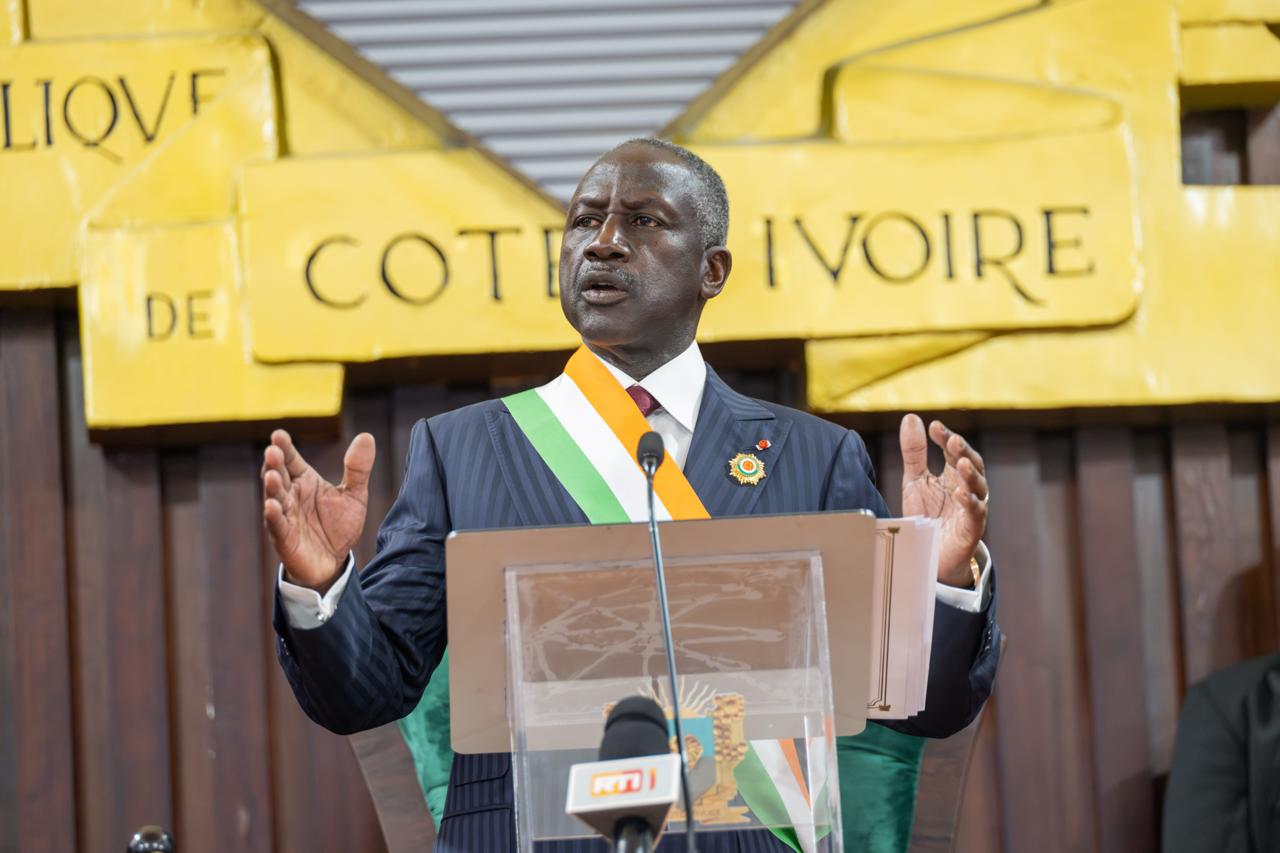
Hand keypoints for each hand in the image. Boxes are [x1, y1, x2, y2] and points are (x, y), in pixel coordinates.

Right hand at [261, 429, 374, 591]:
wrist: (335, 562)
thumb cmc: (339, 526)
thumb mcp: (354, 495)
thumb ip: (357, 468)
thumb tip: (366, 436)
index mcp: (305, 481)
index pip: (291, 459)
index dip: (284, 447)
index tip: (279, 434)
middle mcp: (291, 495)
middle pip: (279, 475)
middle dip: (274, 463)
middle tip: (272, 450)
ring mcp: (285, 516)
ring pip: (275, 498)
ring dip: (271, 487)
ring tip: (270, 475)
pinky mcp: (284, 538)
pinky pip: (277, 526)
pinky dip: (274, 516)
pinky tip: (272, 506)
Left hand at [899, 414, 988, 586]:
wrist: (931, 554)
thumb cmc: (927, 515)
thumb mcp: (915, 480)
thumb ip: (914, 452)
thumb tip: (911, 417)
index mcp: (953, 474)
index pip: (954, 450)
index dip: (946, 437)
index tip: (934, 427)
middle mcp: (967, 487)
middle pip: (971, 464)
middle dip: (963, 452)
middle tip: (953, 440)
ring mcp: (972, 507)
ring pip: (978, 487)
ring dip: (970, 474)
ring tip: (960, 462)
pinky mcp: (972, 528)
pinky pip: (975, 513)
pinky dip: (970, 502)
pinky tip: (960, 493)